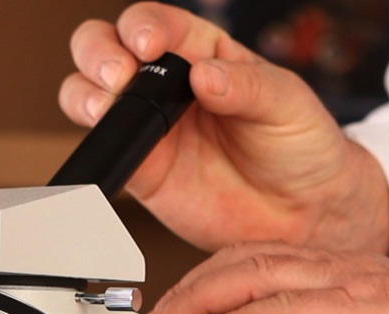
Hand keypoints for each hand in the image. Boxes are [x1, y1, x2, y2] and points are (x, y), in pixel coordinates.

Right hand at [61, 2, 388, 253]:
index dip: (142, 26)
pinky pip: (106, 153)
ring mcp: (149, 128)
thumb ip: (246, 86)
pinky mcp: (141, 171)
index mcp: (202, 53)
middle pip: (106, 48)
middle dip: (98, 54)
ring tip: (105, 109)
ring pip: (89, 95)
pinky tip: (110, 148)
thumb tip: (204, 74)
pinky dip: (95, 147)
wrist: (304, 214)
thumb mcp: (287, 103)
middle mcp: (166, 86)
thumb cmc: (302, 147)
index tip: (147, 44)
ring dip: (84, 94)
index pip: (156, 24)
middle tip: (118, 77)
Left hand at [148, 241, 388, 313]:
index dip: (210, 284)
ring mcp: (349, 284)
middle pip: (244, 261)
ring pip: (256, 274)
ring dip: (201, 298)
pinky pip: (285, 310)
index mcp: (339, 283)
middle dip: (191, 287)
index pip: (257, 266)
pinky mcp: (362, 310)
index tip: (177, 313)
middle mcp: (338, 272)